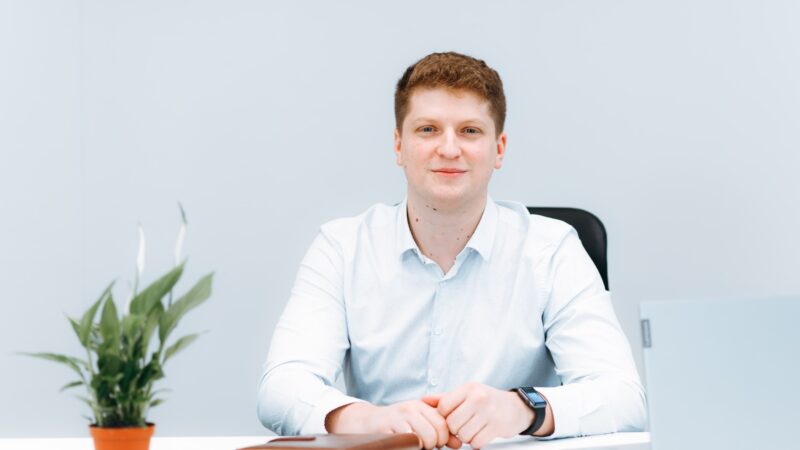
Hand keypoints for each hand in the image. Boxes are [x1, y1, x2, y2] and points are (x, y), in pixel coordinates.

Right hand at [325, 400, 455, 449]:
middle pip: (435, 433)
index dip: (444, 439)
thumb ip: (440, 430)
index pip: (444, 424)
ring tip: (415, 445)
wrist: (367, 422)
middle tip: (424, 446)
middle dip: (433, 445)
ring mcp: (399, 417)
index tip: (436, 443)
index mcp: (422, 405)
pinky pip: (407, 441)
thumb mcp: (419, 422)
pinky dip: (409, 446)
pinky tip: (404, 444)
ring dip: (421, 447)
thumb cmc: (398, 424)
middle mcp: (411, 408)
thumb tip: (458, 443)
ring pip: (423, 438)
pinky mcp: (387, 428)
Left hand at [426, 382, 535, 448]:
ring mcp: (489, 412)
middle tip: (462, 426)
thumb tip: (422, 400)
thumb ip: (444, 398)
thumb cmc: (486, 400)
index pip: (443, 407)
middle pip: (452, 424)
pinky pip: (476, 442)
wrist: (516, 408)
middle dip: (455, 429)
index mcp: (468, 389)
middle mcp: (478, 398)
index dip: (444, 417)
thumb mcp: (467, 394)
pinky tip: (481, 434)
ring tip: (472, 429)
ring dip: (465, 437)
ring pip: (463, 435)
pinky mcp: (497, 427)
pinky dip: (476, 442)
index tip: (450, 418)